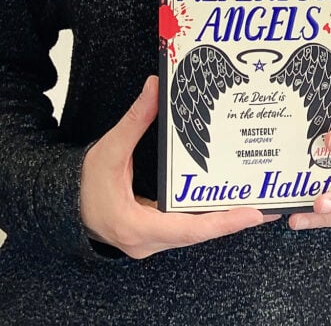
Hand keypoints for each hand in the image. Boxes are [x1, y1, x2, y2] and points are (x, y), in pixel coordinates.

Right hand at [80, 76, 268, 258]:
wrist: (63, 205)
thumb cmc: (84, 183)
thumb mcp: (109, 149)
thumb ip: (134, 120)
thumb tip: (154, 88)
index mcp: (136, 226)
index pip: (187, 229)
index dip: (221, 222)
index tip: (250, 214)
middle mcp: (148, 241)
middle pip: (198, 234)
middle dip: (232, 221)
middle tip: (266, 208)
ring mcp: (152, 241)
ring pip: (195, 234)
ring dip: (223, 220)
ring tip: (257, 207)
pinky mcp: (156, 234)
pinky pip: (188, 229)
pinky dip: (208, 217)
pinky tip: (228, 204)